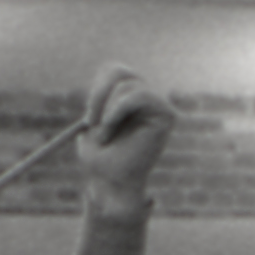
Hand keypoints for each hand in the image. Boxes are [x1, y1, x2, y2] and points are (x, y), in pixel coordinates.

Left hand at [78, 63, 175, 212]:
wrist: (109, 183)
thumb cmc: (100, 160)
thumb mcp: (92, 124)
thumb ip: (100, 98)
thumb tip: (105, 72)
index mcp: (130, 98)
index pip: (114, 71)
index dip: (96, 90)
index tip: (88, 118)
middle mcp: (147, 98)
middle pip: (118, 71)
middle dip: (98, 96)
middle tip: (90, 122)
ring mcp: (158, 105)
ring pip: (127, 86)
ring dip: (107, 113)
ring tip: (105, 135)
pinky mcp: (166, 114)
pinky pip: (139, 95)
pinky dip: (117, 110)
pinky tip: (112, 129)